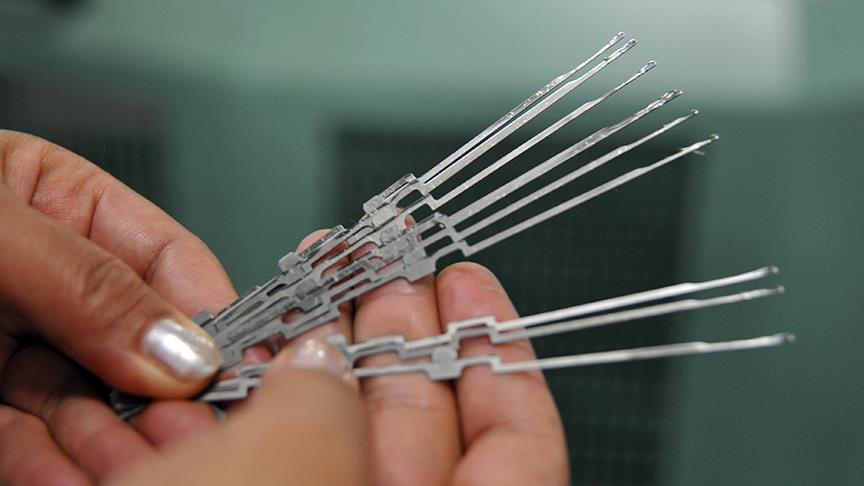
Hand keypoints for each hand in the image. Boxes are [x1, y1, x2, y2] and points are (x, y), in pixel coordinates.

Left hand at [0, 131, 239, 483]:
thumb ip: (87, 283)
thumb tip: (181, 349)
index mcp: (61, 205)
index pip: (169, 260)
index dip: (211, 313)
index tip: (242, 362)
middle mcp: (49, 281)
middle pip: (136, 346)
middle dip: (163, 396)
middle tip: (192, 432)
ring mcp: (16, 346)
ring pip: (89, 404)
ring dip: (118, 443)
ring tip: (144, 468)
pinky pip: (27, 444)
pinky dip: (54, 470)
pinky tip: (81, 481)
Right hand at [111, 258, 568, 485]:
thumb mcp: (286, 479)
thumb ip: (325, 408)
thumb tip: (320, 363)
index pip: (516, 450)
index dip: (498, 355)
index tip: (467, 282)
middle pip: (424, 438)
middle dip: (403, 340)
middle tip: (384, 270)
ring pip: (340, 454)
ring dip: (324, 369)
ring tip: (309, 298)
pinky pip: (278, 473)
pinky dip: (265, 419)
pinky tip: (250, 367)